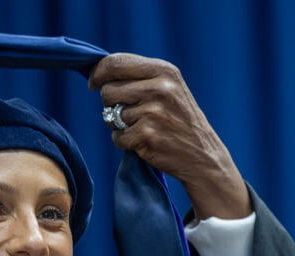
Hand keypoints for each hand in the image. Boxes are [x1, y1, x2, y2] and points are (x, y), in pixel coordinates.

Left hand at [88, 53, 250, 219]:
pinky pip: (117, 137)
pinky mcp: (146, 135)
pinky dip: (125, 142)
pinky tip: (144, 142)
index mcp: (163, 70)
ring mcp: (153, 112)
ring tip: (142, 128)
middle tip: (127, 113)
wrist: (202, 154)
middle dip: (110, 104)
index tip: (93, 83)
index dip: (98, 72)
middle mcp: (159, 88)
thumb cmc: (178, 119)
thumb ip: (138, 77)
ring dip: (119, 125)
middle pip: (108, 91)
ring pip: (110, 115)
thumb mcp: (167, 87)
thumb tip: (97, 74)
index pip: (116, 62)